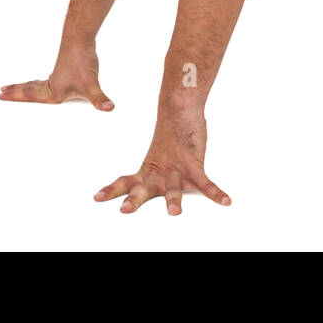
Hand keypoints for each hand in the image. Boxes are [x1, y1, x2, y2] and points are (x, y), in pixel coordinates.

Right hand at [0, 43, 113, 110]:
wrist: (80, 39)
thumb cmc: (82, 61)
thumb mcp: (92, 85)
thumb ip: (99, 99)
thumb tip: (109, 108)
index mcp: (53, 91)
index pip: (29, 96)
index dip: (15, 97)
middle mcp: (52, 83)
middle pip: (29, 89)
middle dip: (15, 92)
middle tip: (0, 91)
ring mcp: (57, 75)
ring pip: (36, 83)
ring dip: (25, 86)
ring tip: (15, 87)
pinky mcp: (64, 69)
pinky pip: (46, 79)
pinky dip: (39, 82)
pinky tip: (45, 83)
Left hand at [94, 110, 230, 214]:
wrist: (180, 108)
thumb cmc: (171, 135)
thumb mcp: (158, 156)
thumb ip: (154, 172)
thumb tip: (148, 181)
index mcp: (148, 170)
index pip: (125, 182)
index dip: (111, 190)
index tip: (96, 198)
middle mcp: (159, 172)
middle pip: (144, 189)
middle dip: (135, 200)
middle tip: (124, 210)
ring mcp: (177, 169)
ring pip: (173, 188)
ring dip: (173, 201)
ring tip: (174, 213)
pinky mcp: (194, 165)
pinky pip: (207, 183)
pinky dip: (217, 193)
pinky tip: (226, 201)